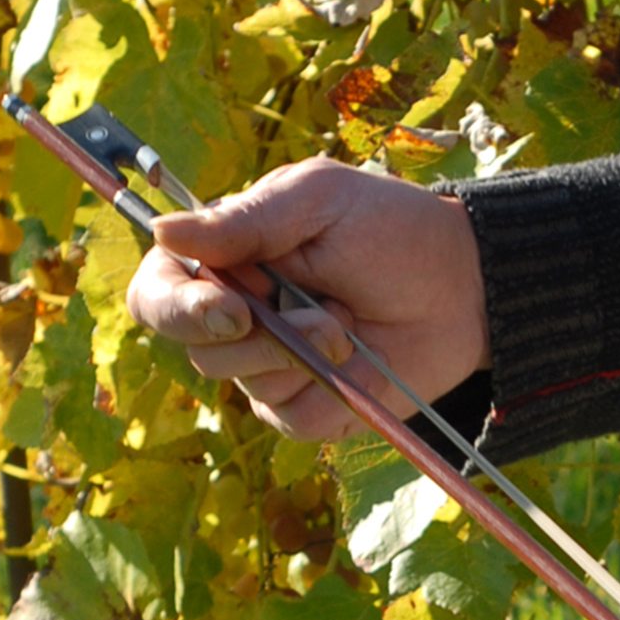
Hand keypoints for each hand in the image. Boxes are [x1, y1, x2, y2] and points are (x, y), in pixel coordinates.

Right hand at [126, 158, 490, 441]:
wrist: (464, 285)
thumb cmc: (390, 227)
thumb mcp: (319, 200)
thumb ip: (245, 220)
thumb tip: (161, 230)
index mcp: (222, 258)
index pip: (156, 294)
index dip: (177, 308)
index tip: (231, 307)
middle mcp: (234, 315)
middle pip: (197, 349)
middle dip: (259, 335)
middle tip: (323, 309)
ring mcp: (268, 366)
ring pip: (245, 385)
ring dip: (303, 355)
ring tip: (349, 322)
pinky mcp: (307, 408)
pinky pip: (290, 419)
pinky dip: (328, 391)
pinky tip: (359, 359)